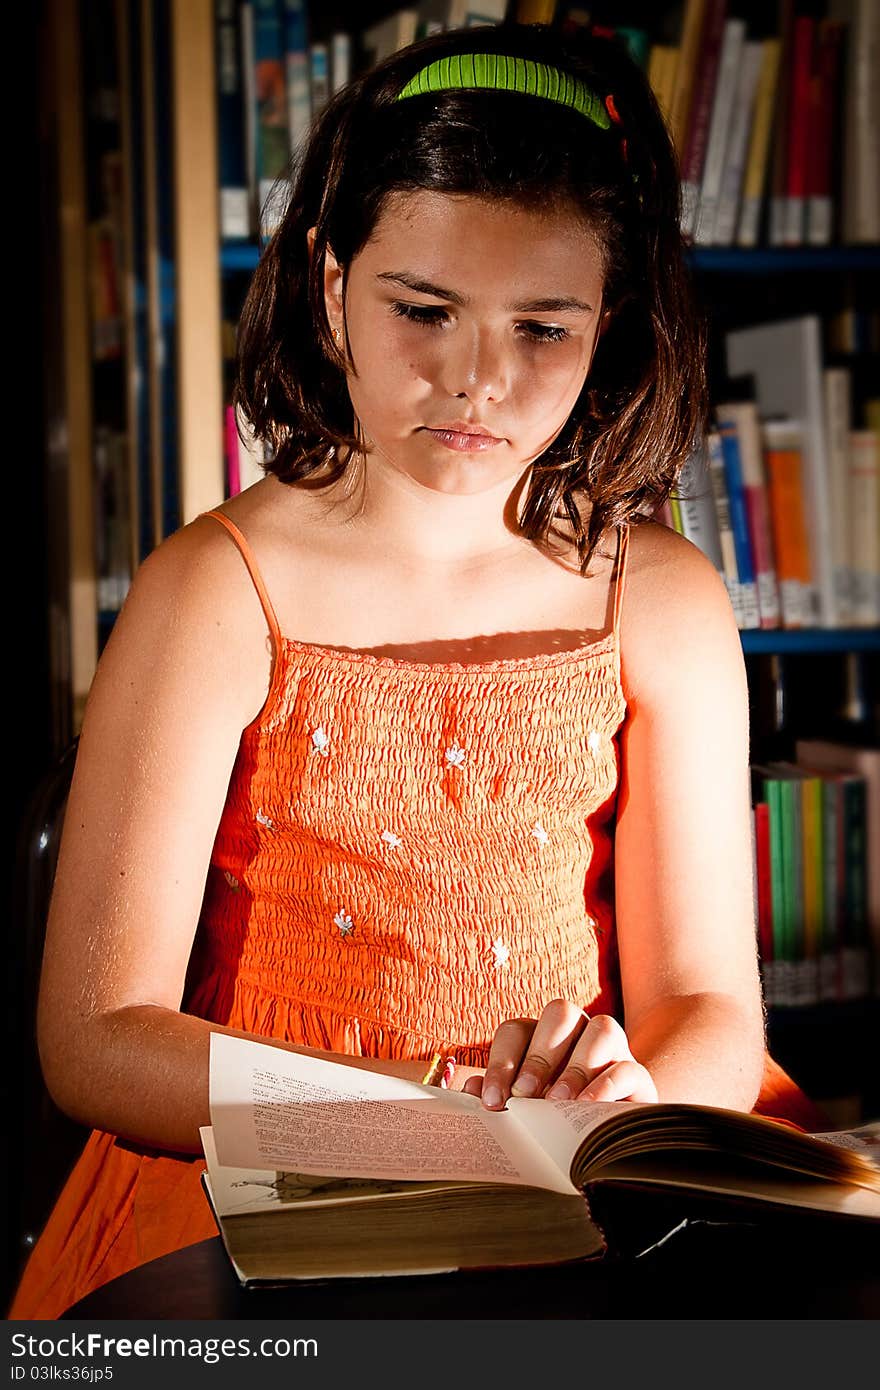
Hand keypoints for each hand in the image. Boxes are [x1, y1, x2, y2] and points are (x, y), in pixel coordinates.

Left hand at [461, 999, 657, 1109]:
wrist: (610, 1137)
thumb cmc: (557, 1117)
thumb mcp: (526, 1108)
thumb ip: (499, 1097)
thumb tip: (471, 1091)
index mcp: (542, 1036)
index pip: (517, 1030)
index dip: (501, 1062)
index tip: (493, 1101)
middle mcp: (579, 1032)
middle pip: (560, 1013)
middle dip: (539, 1055)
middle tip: (524, 1096)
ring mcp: (613, 1049)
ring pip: (601, 1029)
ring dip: (575, 1066)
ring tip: (557, 1102)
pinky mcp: (638, 1074)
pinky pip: (627, 1066)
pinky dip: (605, 1085)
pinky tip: (586, 1107)